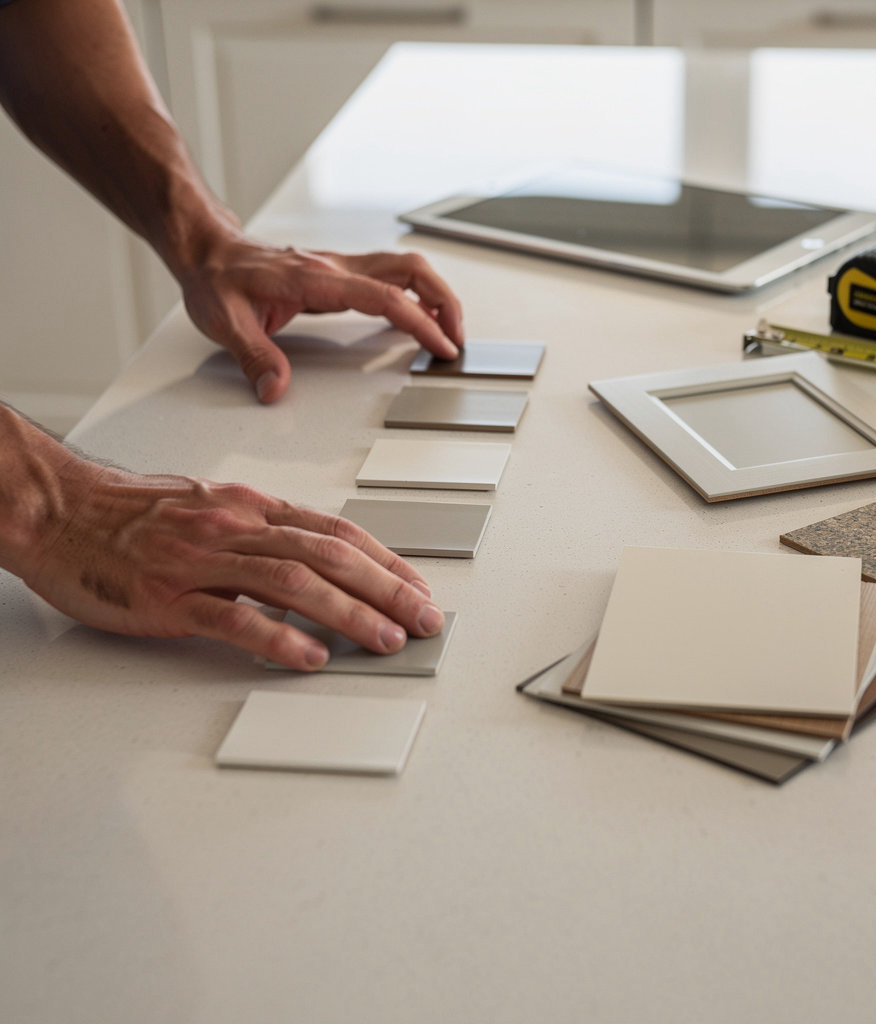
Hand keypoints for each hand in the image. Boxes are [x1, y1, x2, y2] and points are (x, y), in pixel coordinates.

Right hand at [22, 461, 445, 670]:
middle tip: (423, 619)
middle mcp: (236, 528)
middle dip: (385, 589)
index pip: (335, 532)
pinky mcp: (170, 597)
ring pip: (294, 583)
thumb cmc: (134, 513)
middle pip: (328, 556)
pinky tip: (311, 656)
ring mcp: (203, 562)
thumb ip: (266, 532)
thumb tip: (319, 559)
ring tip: (385, 639)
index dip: (385, 560)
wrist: (62, 511)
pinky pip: (234, 618)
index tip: (417, 587)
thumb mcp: (213, 508)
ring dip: (349, 614)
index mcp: (251, 508)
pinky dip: (279, 638)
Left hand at [178, 235, 464, 402]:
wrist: (208, 251)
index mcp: (315, 278)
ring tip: (447, 330)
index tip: (439, 344)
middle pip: (410, 270)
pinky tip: (418, 317)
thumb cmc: (217, 279)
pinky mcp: (339, 275)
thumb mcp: (225, 323)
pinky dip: (415, 295)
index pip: (384, 296)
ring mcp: (340, 268)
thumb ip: (255, 357)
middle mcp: (334, 268)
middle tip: (455, 338)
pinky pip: (390, 278)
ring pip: (405, 268)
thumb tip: (275, 389)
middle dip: (443, 302)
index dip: (419, 320)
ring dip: (435, 295)